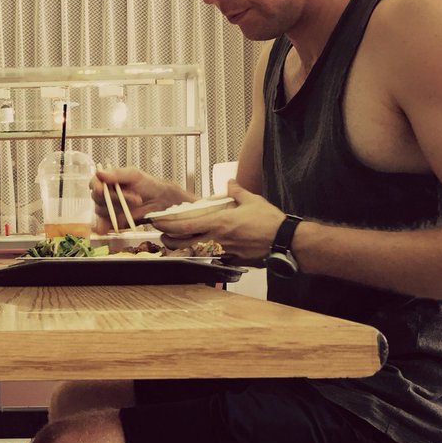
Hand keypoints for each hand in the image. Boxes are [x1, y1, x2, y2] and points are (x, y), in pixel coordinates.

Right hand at [89, 166, 192, 234]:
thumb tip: (99, 173)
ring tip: (136, 204)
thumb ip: (117, 174)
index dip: (96, 187)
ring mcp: (107, 208)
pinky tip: (106, 228)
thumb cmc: (146, 184)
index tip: (102, 190)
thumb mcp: (133, 175)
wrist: (158, 200)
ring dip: (118, 209)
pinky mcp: (111, 220)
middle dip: (115, 199)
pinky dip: (103, 226)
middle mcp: (104, 194)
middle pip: (98, 199)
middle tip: (135, 199)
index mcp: (106, 181)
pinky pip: (103, 224)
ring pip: (102, 211)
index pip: (94, 183)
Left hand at [150, 179, 285, 258]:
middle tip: (161, 233)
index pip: (184, 225)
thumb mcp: (251, 200)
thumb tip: (230, 182)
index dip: (167, 224)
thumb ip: (236, 191)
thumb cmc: (270, 222)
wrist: (284, 241)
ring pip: (194, 251)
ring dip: (181, 247)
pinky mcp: (232, 259)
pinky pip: (212, 256)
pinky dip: (204, 252)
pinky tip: (203, 248)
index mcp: (219, 223)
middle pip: (183, 242)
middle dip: (168, 238)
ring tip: (175, 241)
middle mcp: (217, 239)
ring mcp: (223, 251)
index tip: (157, 221)